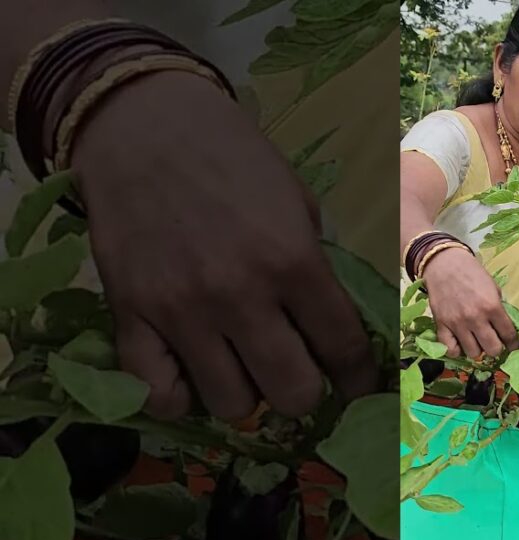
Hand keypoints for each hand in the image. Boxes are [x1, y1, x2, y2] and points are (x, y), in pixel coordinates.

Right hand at [71, 71, 378, 420]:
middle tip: (295, 372)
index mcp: (294, 261)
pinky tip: (191, 374)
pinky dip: (179, 396)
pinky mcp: (130, 316)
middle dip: (304, 392)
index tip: (358, 386)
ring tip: (242, 369)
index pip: (343, 349)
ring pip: (230, 405)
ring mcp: (181, 311)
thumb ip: (316, 268)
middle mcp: (240, 294)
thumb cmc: (233, 159)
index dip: (358, 379)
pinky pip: (157, 395)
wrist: (144, 127)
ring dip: (245, 395)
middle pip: (292, 393)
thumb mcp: (298, 203)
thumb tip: (334, 329)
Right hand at [422, 247, 518, 358]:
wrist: (445, 264)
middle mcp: (476, 318)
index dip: (513, 344)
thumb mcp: (493, 287)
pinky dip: (457, 350)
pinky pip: (450, 350)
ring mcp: (457, 323)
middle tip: (494, 342)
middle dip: (496, 349)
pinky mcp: (442, 325)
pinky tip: (460, 343)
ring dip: (478, 350)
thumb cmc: (472, 273)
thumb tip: (504, 329)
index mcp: (492, 306)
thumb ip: (499, 309)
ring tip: (477, 341)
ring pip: (473, 353)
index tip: (513, 346)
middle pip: (492, 349)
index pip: (509, 335)